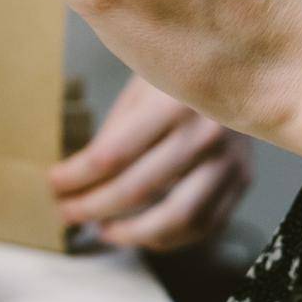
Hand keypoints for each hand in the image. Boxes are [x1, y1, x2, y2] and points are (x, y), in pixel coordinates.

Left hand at [53, 76, 251, 250]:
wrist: (249, 64)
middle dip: (91, 207)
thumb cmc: (181, 73)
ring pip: (175, 219)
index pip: (112, 154)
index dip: (75, 176)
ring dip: (129, 234)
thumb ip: (115, 129)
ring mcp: (230, 162)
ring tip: (100, 229)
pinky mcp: (243, 181)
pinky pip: (203, 225)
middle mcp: (206, 133)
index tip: (53, 183)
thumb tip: (78, 177)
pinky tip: (139, 232)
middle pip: (136, 189)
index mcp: (174, 100)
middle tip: (66, 212)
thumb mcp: (142, 83)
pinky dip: (166, 237)